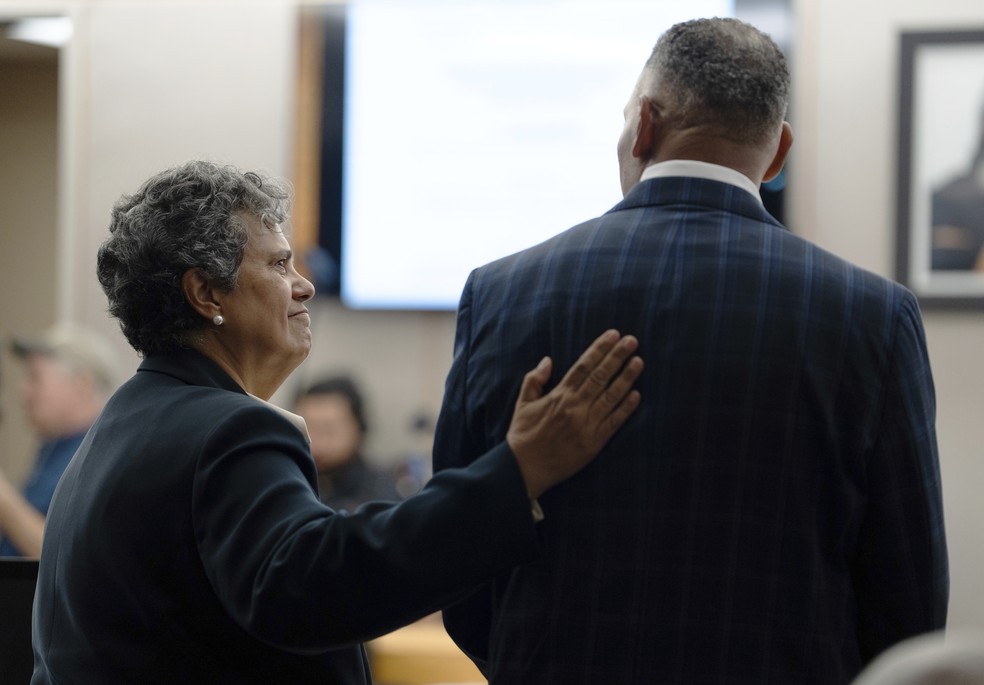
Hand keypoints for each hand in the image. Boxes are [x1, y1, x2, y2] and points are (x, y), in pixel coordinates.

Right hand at [507, 330, 642, 497]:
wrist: (524, 468)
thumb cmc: (523, 435)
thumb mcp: (523, 403)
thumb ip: (534, 380)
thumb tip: (548, 360)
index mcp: (559, 395)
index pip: (584, 365)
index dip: (599, 349)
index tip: (612, 335)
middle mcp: (575, 406)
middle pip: (601, 376)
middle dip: (617, 356)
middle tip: (632, 340)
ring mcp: (586, 424)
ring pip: (611, 396)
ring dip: (627, 378)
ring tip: (639, 362)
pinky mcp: (594, 443)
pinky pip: (614, 422)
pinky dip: (626, 408)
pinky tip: (637, 395)